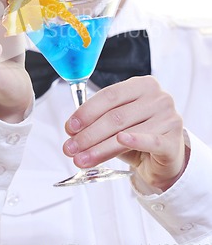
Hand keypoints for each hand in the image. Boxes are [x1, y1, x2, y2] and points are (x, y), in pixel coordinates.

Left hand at [63, 76, 186, 190]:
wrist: (166, 159)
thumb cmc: (140, 135)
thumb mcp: (119, 123)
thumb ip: (99, 120)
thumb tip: (73, 130)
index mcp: (142, 85)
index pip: (110, 95)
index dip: (86, 112)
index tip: (70, 127)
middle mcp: (158, 98)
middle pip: (115, 116)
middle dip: (88, 134)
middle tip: (70, 147)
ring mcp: (169, 118)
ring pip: (125, 132)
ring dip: (98, 148)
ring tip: (80, 159)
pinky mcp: (174, 141)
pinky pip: (151, 141)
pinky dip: (134, 141)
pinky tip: (119, 141)